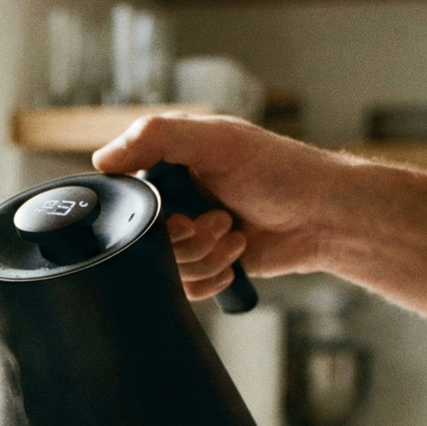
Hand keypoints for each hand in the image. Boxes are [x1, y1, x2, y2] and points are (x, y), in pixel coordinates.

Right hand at [94, 113, 358, 299]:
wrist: (324, 217)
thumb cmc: (278, 169)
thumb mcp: (216, 140)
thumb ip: (157, 137)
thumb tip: (102, 160)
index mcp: (170, 165)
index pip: (126, 193)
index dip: (146, 211)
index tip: (177, 209)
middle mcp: (176, 201)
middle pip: (143, 239)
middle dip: (184, 237)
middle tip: (219, 219)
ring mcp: (191, 237)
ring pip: (166, 267)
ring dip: (205, 255)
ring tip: (235, 234)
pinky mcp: (208, 267)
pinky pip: (186, 288)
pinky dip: (212, 278)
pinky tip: (236, 258)